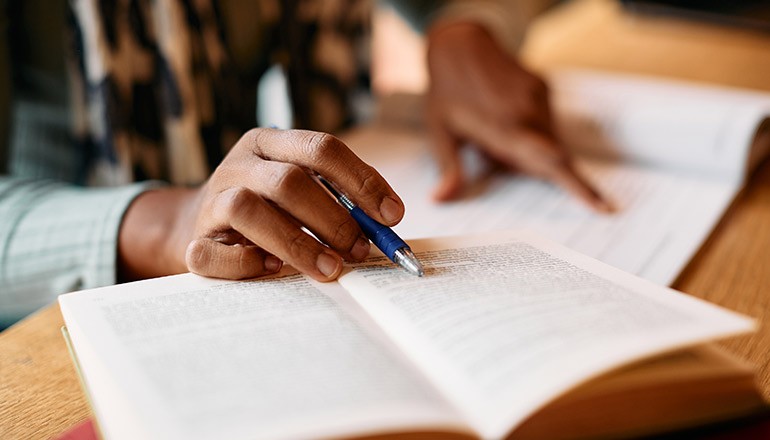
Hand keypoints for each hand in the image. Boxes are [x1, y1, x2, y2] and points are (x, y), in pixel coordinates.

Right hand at [118, 128, 404, 281]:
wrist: (199, 225)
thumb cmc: (269, 209)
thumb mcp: (303, 190)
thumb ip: (341, 200)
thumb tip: (387, 225)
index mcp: (270, 143)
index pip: (321, 149)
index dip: (361, 181)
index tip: (392, 215)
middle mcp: (239, 164)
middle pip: (288, 181)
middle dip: (333, 219)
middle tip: (360, 250)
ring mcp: (212, 200)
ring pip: (248, 209)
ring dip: (297, 243)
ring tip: (330, 269)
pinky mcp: (193, 240)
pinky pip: (213, 252)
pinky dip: (246, 263)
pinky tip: (273, 271)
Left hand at [425, 22, 609, 210]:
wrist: (459, 45)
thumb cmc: (446, 92)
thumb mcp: (439, 133)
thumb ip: (449, 169)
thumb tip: (440, 199)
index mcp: (506, 129)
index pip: (551, 163)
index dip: (580, 187)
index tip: (603, 207)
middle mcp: (529, 113)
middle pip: (551, 157)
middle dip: (533, 168)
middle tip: (494, 149)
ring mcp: (538, 98)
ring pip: (548, 140)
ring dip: (528, 148)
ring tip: (492, 129)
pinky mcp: (543, 87)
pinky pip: (545, 122)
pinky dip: (530, 131)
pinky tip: (502, 116)